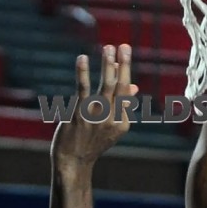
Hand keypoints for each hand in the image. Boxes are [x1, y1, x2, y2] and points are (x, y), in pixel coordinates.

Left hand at [51, 44, 138, 170]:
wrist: (73, 162)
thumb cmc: (92, 141)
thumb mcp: (112, 127)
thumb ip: (122, 106)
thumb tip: (133, 86)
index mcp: (123, 122)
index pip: (125, 92)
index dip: (123, 72)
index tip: (121, 54)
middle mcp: (112, 118)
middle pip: (121, 87)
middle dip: (124, 65)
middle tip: (125, 46)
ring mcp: (96, 117)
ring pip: (106, 86)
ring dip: (108, 65)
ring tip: (110, 47)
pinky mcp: (79, 114)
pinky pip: (83, 89)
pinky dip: (83, 73)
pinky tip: (83, 58)